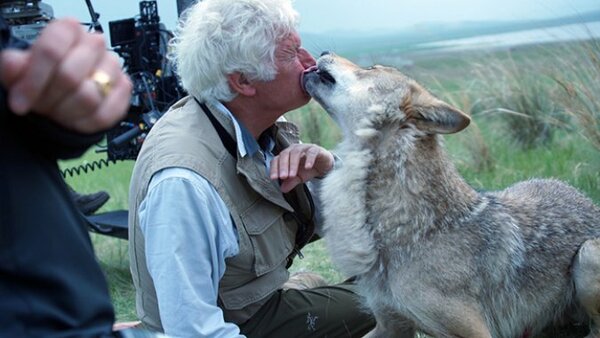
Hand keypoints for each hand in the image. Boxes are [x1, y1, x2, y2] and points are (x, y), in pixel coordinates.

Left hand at [0, 18, 131, 132]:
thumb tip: (13, 65)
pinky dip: (86, 123)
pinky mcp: (124, 89)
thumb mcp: (19, 72)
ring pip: (89, 97)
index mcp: (68, 30)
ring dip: (67, 112)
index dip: (33, 81)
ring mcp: (112, 67)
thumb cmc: (44, 80)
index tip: (20, 102)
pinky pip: (106, 114)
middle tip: (41, 107)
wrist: (64, 95)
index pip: (51, 50)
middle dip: (49, 98)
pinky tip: (75, 118)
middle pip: (69, 76)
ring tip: (58, 111)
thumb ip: (13, 68)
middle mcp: (94, 44)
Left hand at [270, 143, 333, 192]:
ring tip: (293, 175)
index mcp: (287, 155)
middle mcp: (294, 149)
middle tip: (283, 177)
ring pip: (296, 152)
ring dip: (293, 164)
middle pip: (285, 154)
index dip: (274, 168)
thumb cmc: (308, 169)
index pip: (277, 159)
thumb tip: (282, 189)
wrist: (324, 165)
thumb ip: (291, 182)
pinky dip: (309, 159)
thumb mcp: (299, 177)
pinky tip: (307, 167)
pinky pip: (311, 152)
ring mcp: (305, 147)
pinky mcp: (316, 149)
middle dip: (283, 166)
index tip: (274, 178)